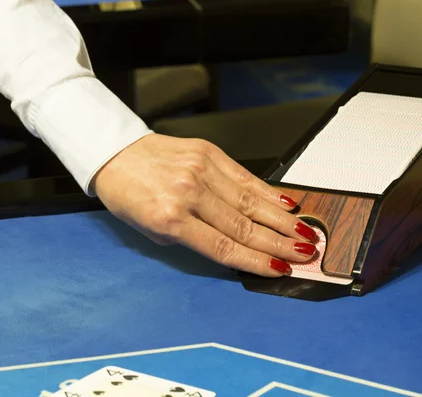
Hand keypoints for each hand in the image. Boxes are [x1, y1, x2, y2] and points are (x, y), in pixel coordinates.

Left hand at [92, 133, 317, 276]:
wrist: (115, 152)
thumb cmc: (129, 196)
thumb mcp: (150, 230)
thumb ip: (191, 239)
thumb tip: (234, 246)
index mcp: (170, 219)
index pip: (223, 247)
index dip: (256, 261)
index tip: (281, 270)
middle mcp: (189, 193)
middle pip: (243, 225)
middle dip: (279, 243)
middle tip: (306, 254)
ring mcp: (200, 170)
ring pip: (249, 201)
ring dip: (281, 221)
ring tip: (306, 233)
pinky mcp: (208, 152)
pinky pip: (243, 176)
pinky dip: (267, 192)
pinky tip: (287, 204)